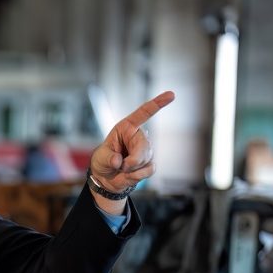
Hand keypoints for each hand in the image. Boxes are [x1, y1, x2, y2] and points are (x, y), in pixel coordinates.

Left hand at [88, 91, 174, 208]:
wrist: (106, 178)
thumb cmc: (102, 162)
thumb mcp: (100, 158)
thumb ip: (109, 158)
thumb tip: (118, 161)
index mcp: (126, 128)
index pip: (143, 113)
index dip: (157, 104)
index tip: (171, 94)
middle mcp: (138, 136)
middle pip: (145, 146)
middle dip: (133, 160)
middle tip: (121, 166)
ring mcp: (146, 150)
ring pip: (146, 159)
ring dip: (132, 169)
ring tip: (121, 168)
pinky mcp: (150, 163)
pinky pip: (149, 169)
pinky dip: (137, 176)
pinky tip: (129, 175)